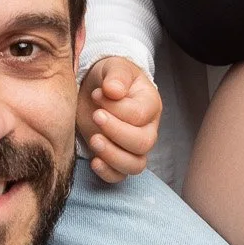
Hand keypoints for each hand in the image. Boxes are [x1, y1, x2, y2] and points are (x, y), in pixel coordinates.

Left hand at [77, 57, 161, 181]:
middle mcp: (148, 129)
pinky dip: (108, 173)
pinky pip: (120, 176)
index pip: (140, 115)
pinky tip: (94, 161)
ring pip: (135, 165)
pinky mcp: (117, 159)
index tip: (97, 94)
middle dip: (116, 133)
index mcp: (150, 105)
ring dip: (113, 156)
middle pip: (143, 143)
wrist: (97, 90)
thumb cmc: (109, 78)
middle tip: (95, 116)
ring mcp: (133, 148)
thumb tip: (114, 91)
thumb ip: (116, 76)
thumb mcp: (113, 68)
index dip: (117, 108)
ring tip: (93, 139)